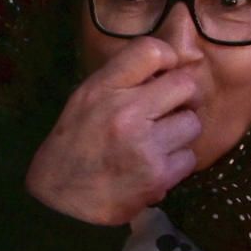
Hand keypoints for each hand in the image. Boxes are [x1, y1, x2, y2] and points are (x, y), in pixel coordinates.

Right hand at [24, 38, 200, 225]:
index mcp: (103, 89)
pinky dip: (176, 163)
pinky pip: (189, 158)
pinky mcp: (157, 176)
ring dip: (180, 134)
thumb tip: (169, 67)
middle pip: (186, 85)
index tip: (165, 74)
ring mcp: (144, 145)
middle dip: (183, 98)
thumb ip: (121, 80)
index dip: (168, 59)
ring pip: (192, 124)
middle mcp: (125, 112)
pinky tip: (155, 167)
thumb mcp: (85, 100)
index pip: (152, 50)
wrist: (58, 199)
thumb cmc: (74, 144)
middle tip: (169, 111)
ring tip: (156, 144)